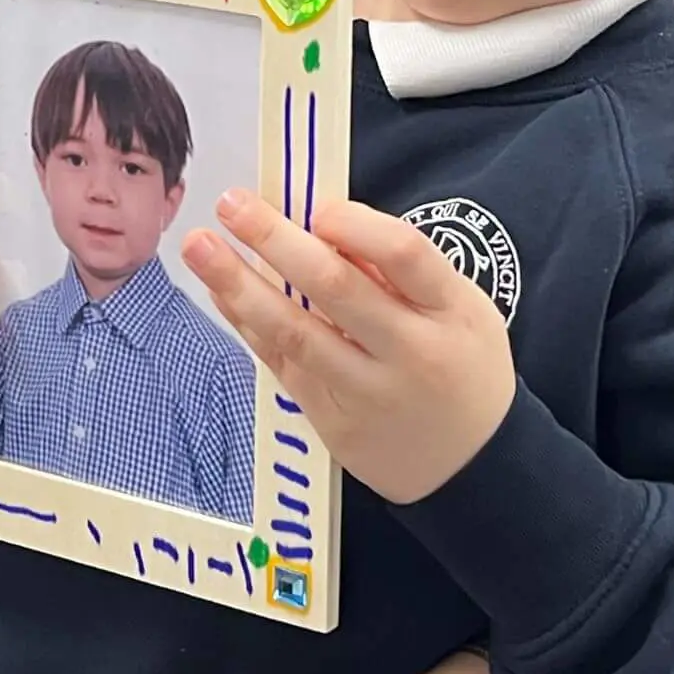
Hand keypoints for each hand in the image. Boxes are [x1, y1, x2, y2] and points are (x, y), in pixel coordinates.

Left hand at [183, 191, 515, 504]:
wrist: (475, 470)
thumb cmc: (460, 364)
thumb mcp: (459, 308)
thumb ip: (400, 271)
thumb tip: (322, 225)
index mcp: (451, 312)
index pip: (405, 254)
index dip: (357, 225)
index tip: (316, 206)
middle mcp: (411, 353)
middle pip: (337, 288)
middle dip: (276, 240)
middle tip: (230, 203)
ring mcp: (369, 394)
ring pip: (296, 333)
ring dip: (240, 285)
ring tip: (198, 246)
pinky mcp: (335, 424)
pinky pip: (283, 364)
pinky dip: (248, 324)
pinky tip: (221, 292)